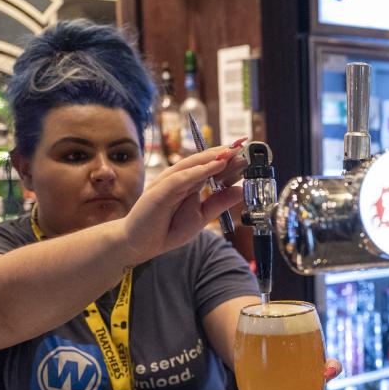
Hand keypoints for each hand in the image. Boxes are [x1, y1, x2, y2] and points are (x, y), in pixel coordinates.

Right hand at [121, 141, 247, 263]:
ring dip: (212, 157)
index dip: (230, 160)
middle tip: (243, 145)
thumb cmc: (166, 229)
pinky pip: (180, 179)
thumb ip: (218, 203)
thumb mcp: (200, 217)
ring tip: (231, 151)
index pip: (212, 168)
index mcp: (190, 184)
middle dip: (224, 153)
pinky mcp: (159, 192)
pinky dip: (197, 171)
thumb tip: (240, 190)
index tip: (249, 154)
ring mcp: (167, 183)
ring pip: (192, 165)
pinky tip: (213, 165)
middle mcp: (179, 179)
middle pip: (204, 162)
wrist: (139, 244)